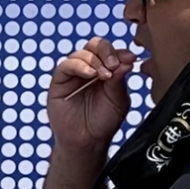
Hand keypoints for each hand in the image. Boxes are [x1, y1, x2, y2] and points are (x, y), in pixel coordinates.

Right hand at [47, 38, 136, 153]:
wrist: (87, 142)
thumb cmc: (103, 123)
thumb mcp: (118, 101)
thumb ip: (119, 80)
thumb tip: (126, 60)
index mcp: (106, 71)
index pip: (111, 52)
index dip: (120, 52)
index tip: (130, 59)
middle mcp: (89, 69)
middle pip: (95, 46)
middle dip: (106, 51)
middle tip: (114, 65)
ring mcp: (73, 75)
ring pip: (81, 53)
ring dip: (94, 61)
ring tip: (103, 76)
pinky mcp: (59, 82)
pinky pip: (66, 66)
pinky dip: (79, 66)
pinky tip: (89, 75)